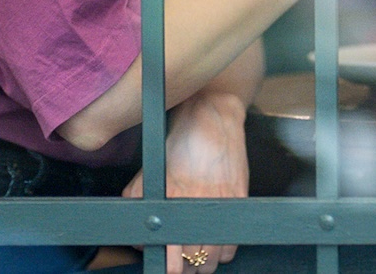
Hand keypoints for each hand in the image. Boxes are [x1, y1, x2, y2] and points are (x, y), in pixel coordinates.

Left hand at [122, 87, 250, 273]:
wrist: (211, 117)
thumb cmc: (178, 144)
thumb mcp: (149, 174)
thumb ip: (138, 203)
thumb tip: (138, 238)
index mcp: (171, 200)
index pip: (171, 254)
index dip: (169, 267)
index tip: (167, 268)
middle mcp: (196, 205)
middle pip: (193, 263)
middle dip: (185, 267)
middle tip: (181, 263)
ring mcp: (219, 204)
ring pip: (212, 259)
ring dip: (203, 262)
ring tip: (197, 256)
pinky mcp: (238, 200)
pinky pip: (231, 244)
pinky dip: (223, 250)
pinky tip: (214, 241)